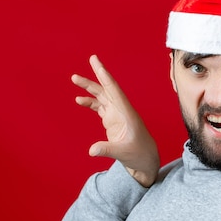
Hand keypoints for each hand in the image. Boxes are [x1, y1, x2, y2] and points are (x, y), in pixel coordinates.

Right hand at [72, 55, 159, 186]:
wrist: (145, 161)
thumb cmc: (139, 155)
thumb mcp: (122, 153)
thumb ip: (107, 150)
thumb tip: (92, 150)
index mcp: (126, 113)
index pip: (114, 91)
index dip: (105, 77)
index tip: (97, 64)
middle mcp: (121, 110)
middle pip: (107, 89)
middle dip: (98, 75)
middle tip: (91, 59)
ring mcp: (117, 115)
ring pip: (102, 96)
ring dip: (89, 88)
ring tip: (75, 79)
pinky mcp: (112, 121)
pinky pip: (99, 107)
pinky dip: (90, 102)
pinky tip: (79, 100)